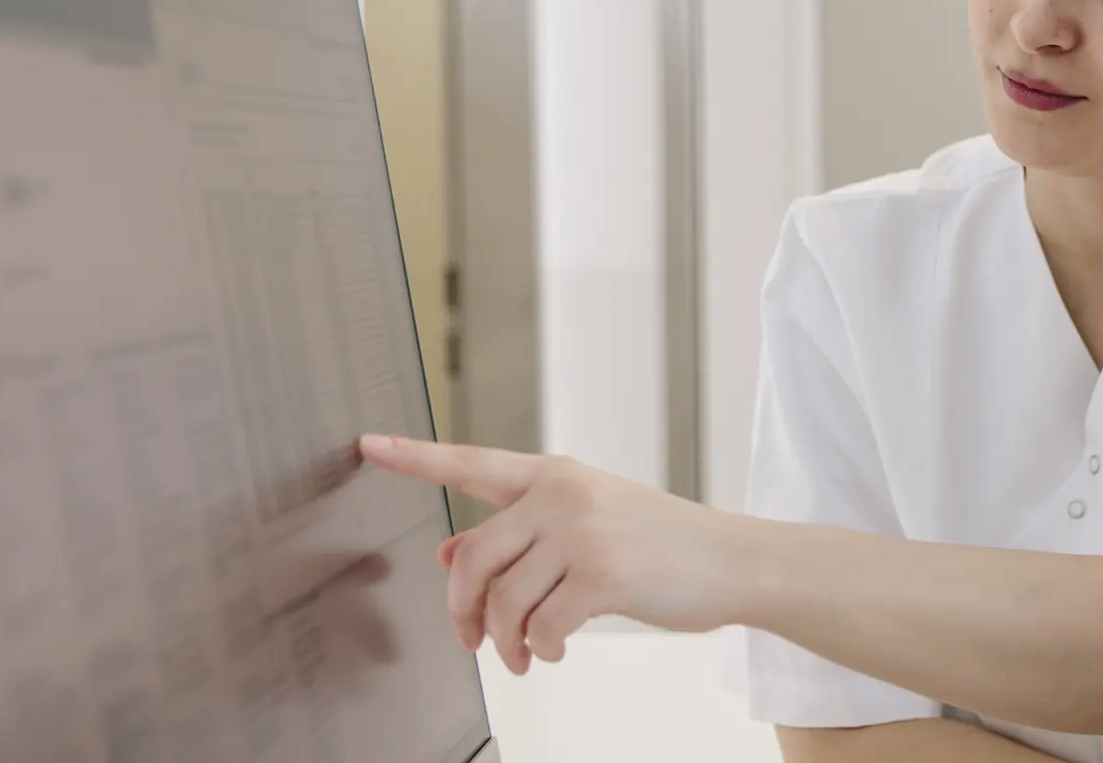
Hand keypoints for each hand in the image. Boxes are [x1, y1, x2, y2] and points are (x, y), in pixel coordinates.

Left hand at [359, 434, 761, 673]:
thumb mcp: (588, 525)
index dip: (414, 456)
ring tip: (526, 656)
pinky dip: (542, 650)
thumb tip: (447, 555)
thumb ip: (518, 535)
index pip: (472, 462)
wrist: (734, 561)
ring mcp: (583, 531)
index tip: (368, 445)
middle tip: (474, 641)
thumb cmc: (664, 544)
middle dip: (464, 613)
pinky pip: (540, 626)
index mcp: (556, 475)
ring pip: (503, 601)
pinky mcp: (604, 573)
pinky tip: (558, 651)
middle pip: (471, 560)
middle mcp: (564, 494)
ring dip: (506, 643)